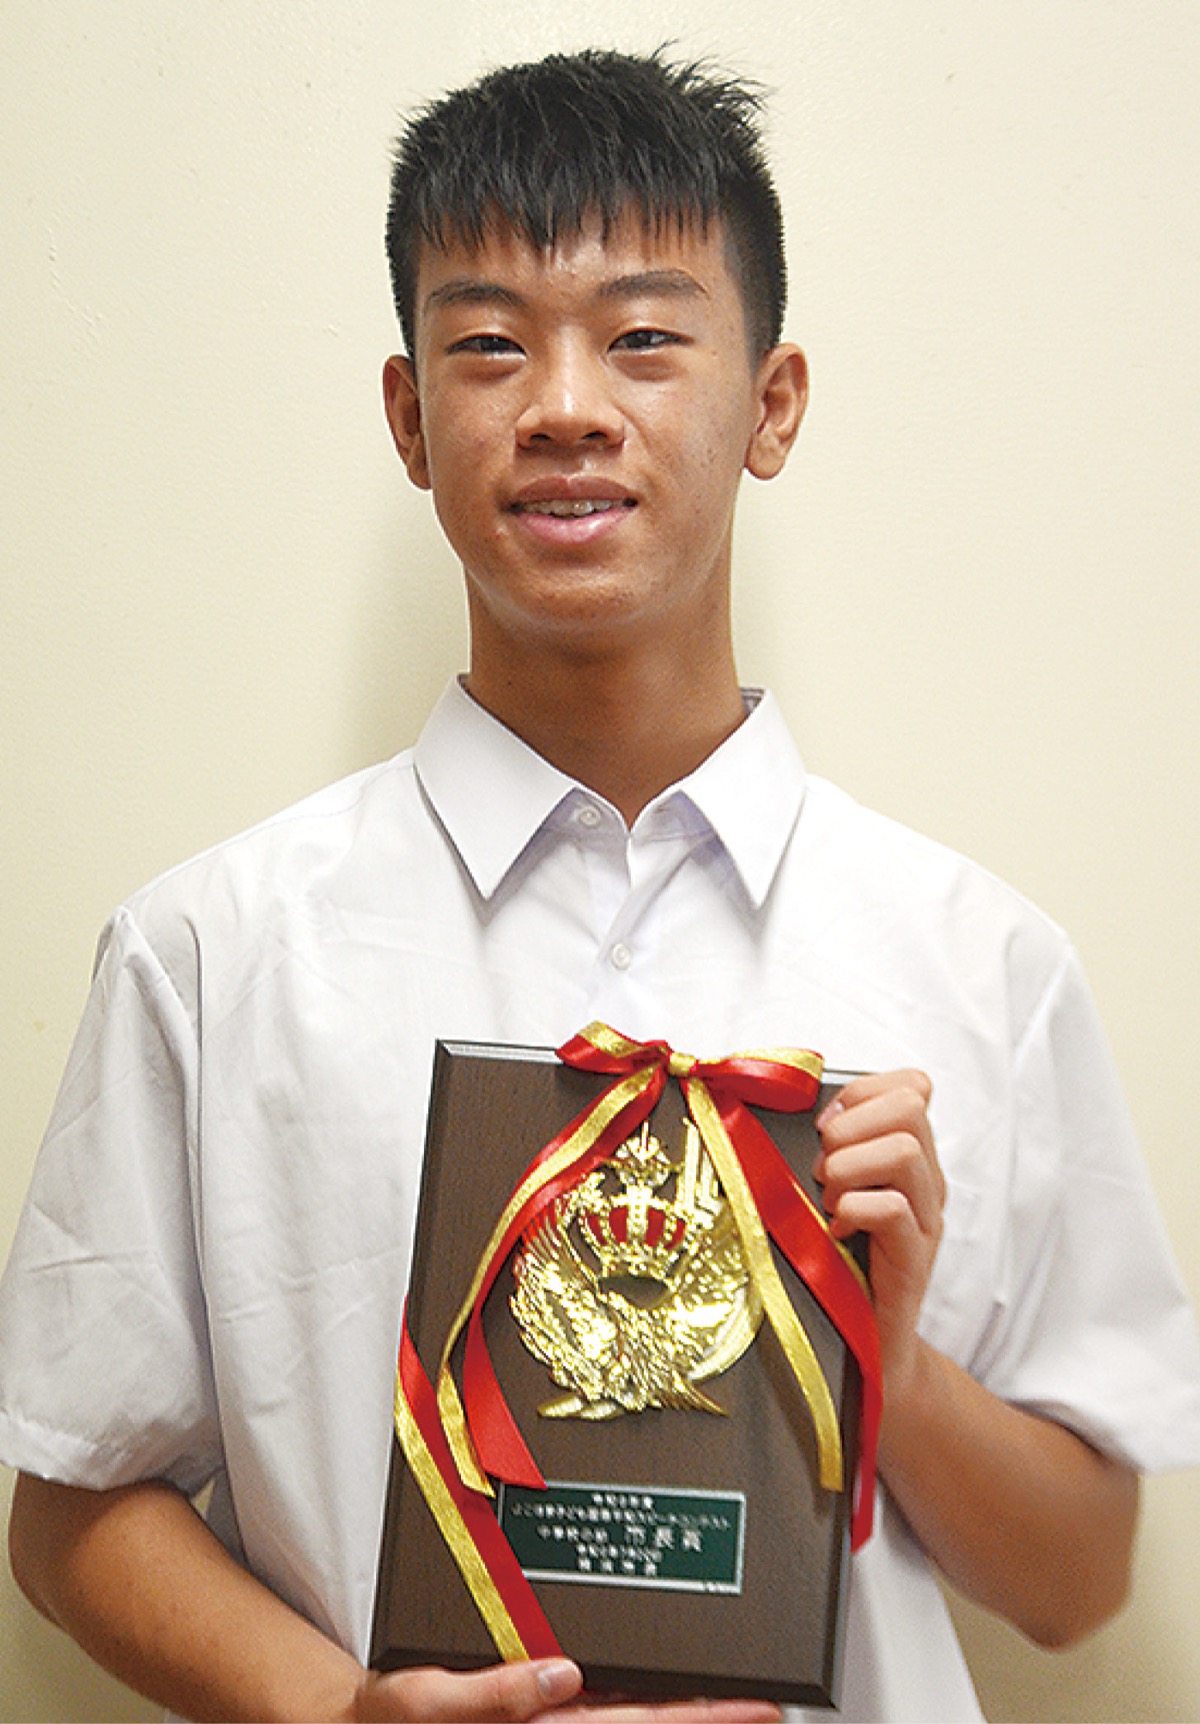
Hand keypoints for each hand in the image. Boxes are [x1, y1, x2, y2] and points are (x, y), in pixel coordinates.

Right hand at [351, 1659, 780, 1722]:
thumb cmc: (390, 1720)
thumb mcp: (427, 1705)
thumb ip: (493, 1696)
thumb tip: (562, 1676)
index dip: (700, 1719)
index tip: (759, 1708)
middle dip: (711, 1718)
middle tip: (773, 1704)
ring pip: (630, 1720)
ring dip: (681, 1710)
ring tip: (736, 1693)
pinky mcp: (536, 1714)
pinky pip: (600, 1712)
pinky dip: (638, 1700)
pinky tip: (663, 1687)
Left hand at [815, 1069, 943, 1395]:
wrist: (868, 1349)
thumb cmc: (836, 1264)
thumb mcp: (828, 1194)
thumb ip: (822, 1151)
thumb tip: (778, 1106)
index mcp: (908, 1156)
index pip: (913, 1085)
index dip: (863, 1091)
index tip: (824, 1125)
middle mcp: (926, 1181)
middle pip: (910, 1106)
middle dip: (852, 1125)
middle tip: (822, 1167)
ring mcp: (926, 1219)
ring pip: (905, 1151)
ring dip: (850, 1166)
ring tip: (828, 1199)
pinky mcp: (915, 1259)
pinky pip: (896, 1210)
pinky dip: (856, 1210)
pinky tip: (835, 1231)